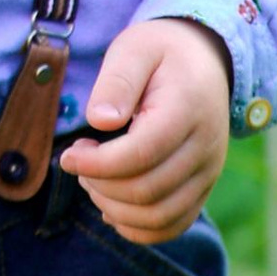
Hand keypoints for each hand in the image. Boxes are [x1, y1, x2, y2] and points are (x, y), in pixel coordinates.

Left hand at [58, 18, 232, 241]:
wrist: (204, 60)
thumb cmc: (161, 53)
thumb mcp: (134, 49)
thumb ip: (117, 81)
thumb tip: (99, 121)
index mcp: (187, 110)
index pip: (141, 155)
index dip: (96, 164)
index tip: (68, 155)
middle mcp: (206, 148)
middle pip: (147, 192)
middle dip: (100, 184)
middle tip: (79, 160)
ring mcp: (208, 173)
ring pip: (159, 217)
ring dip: (114, 208)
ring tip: (93, 179)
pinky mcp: (203, 189)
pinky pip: (172, 226)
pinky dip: (136, 226)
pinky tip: (111, 203)